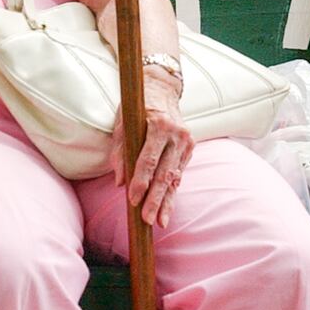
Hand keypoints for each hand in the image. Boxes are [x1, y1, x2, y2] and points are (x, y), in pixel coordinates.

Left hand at [109, 65, 192, 228]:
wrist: (162, 87)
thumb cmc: (138, 105)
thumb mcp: (123, 122)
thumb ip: (120, 151)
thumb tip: (119, 181)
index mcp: (158, 124)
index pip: (148, 159)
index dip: (140, 182)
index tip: (132, 200)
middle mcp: (176, 133)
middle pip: (164, 173)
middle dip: (155, 199)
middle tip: (147, 220)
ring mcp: (186, 140)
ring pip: (174, 177)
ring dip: (166, 201)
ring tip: (160, 221)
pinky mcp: (190, 147)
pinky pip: (179, 172)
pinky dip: (172, 190)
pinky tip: (167, 206)